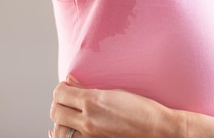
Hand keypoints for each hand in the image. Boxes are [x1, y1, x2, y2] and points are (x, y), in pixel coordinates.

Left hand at [49, 75, 182, 137]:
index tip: (66, 87)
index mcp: (93, 101)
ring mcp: (90, 135)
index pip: (60, 93)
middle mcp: (88, 120)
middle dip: (58, 103)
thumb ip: (89, 88)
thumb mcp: (115, 92)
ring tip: (68, 115)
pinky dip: (67, 134)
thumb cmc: (142, 109)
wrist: (157, 129)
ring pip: (59, 130)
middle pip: (56, 111)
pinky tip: (70, 129)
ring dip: (60, 120)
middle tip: (66, 99)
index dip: (61, 89)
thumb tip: (70, 81)